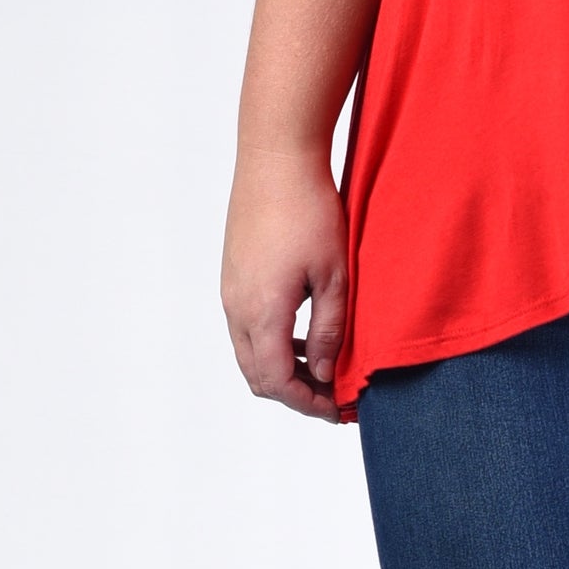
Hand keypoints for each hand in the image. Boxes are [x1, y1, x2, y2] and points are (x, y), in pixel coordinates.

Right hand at [221, 145, 352, 420]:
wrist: (276, 158)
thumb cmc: (309, 210)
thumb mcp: (335, 276)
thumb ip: (331, 331)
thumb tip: (327, 374)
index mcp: (262, 313)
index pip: (278, 382)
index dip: (309, 404)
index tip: (339, 410)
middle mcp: (237, 307)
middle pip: (258, 376)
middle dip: (295, 393)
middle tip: (334, 397)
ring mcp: (230, 291)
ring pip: (250, 354)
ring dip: (283, 369)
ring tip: (324, 368)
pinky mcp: (232, 276)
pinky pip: (246, 328)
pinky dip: (272, 344)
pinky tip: (304, 335)